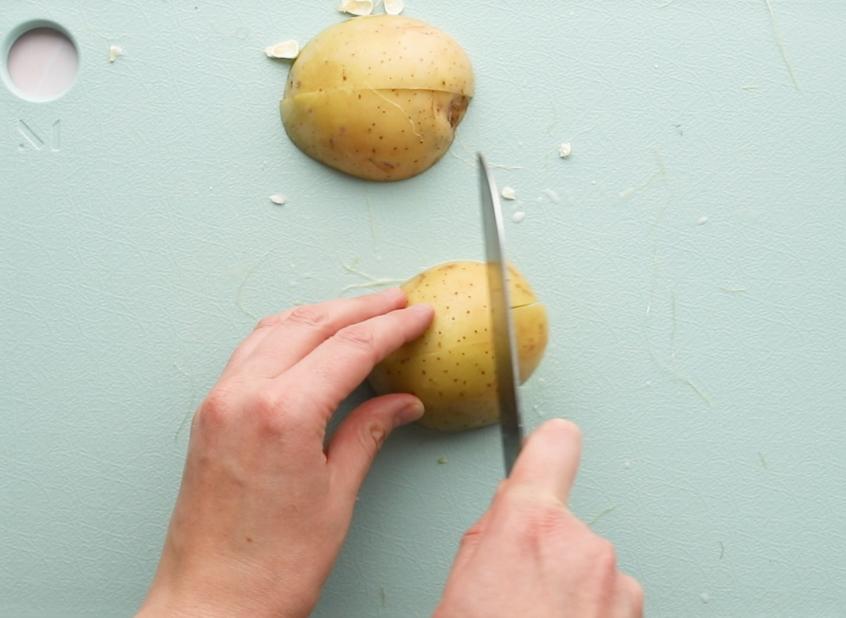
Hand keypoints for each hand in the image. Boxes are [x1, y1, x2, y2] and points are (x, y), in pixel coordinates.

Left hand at [137, 289, 432, 617]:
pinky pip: (251, 350)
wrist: (210, 604)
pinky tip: (307, 337)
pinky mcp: (209, 413)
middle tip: (397, 301)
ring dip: (322, 312)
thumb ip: (369, 434)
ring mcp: (220, 401)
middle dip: (361, 307)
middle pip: (313, 325)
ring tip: (358, 309)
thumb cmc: (270, 568)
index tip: (419, 315)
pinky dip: (286, 332)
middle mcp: (244, 396)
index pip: (350, 347)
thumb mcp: (336, 496)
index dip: (392, 327)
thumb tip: (400, 403)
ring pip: (277, 328)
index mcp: (283, 414)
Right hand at [434, 419, 642, 617]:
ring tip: (537, 616)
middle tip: (515, 591)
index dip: (545, 444)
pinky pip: (609, 596)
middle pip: (560, 522)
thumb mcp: (458, 588)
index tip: (545, 442)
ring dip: (568, 585)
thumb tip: (502, 512)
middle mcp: (580, 544)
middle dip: (542, 549)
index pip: (552, 447)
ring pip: (585, 563)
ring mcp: (615, 579)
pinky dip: (591, 610)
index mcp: (529, 526)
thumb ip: (485, 535)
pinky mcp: (634, 610)